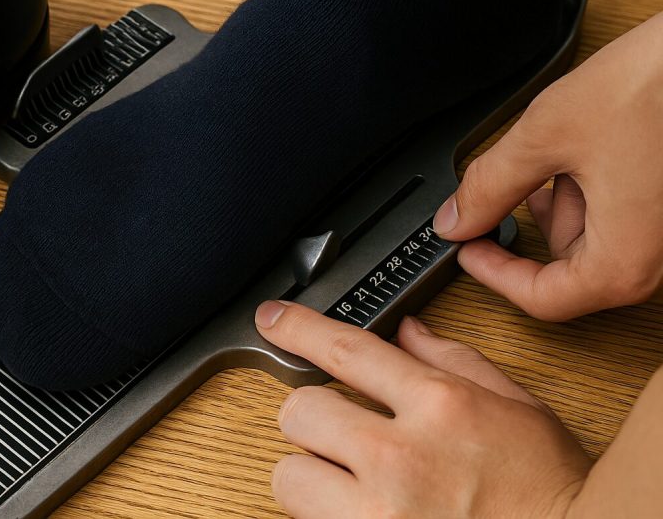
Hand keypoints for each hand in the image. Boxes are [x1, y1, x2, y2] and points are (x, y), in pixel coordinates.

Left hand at [255, 301, 590, 518]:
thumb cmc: (547, 488)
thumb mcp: (513, 406)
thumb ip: (453, 360)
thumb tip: (405, 330)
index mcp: (438, 407)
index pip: (345, 349)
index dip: (298, 328)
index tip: (273, 320)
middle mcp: (400, 458)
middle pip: (300, 410)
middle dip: (312, 415)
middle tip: (336, 428)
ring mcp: (379, 512)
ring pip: (289, 474)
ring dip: (309, 471)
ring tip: (345, 478)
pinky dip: (326, 511)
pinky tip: (361, 507)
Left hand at [433, 12, 662, 319]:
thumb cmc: (652, 88)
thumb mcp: (545, 137)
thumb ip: (490, 187)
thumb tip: (456, 220)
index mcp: (625, 261)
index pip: (543, 301)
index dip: (493, 275)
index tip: (465, 248)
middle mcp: (655, 259)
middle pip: (566, 269)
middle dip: (533, 220)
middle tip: (507, 179)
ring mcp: (662, 233)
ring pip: (589, 236)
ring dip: (563, 195)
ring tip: (569, 145)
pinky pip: (617, 214)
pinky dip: (589, 186)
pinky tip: (588, 145)